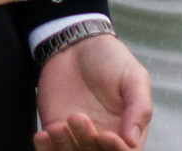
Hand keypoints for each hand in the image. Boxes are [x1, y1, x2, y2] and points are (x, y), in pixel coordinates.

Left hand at [34, 33, 150, 150]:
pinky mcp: (54, 129)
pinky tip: (42, 135)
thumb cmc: (111, 59)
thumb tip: (133, 140)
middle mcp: (102, 139)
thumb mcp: (134, 77)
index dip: (115, 150)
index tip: (105, 135)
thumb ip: (139, 107)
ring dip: (64, 147)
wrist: (77, 42)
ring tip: (60, 126)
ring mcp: (77, 136)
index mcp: (126, 130)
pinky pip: (50, 150)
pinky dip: (45, 149)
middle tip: (79, 118)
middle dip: (86, 144)